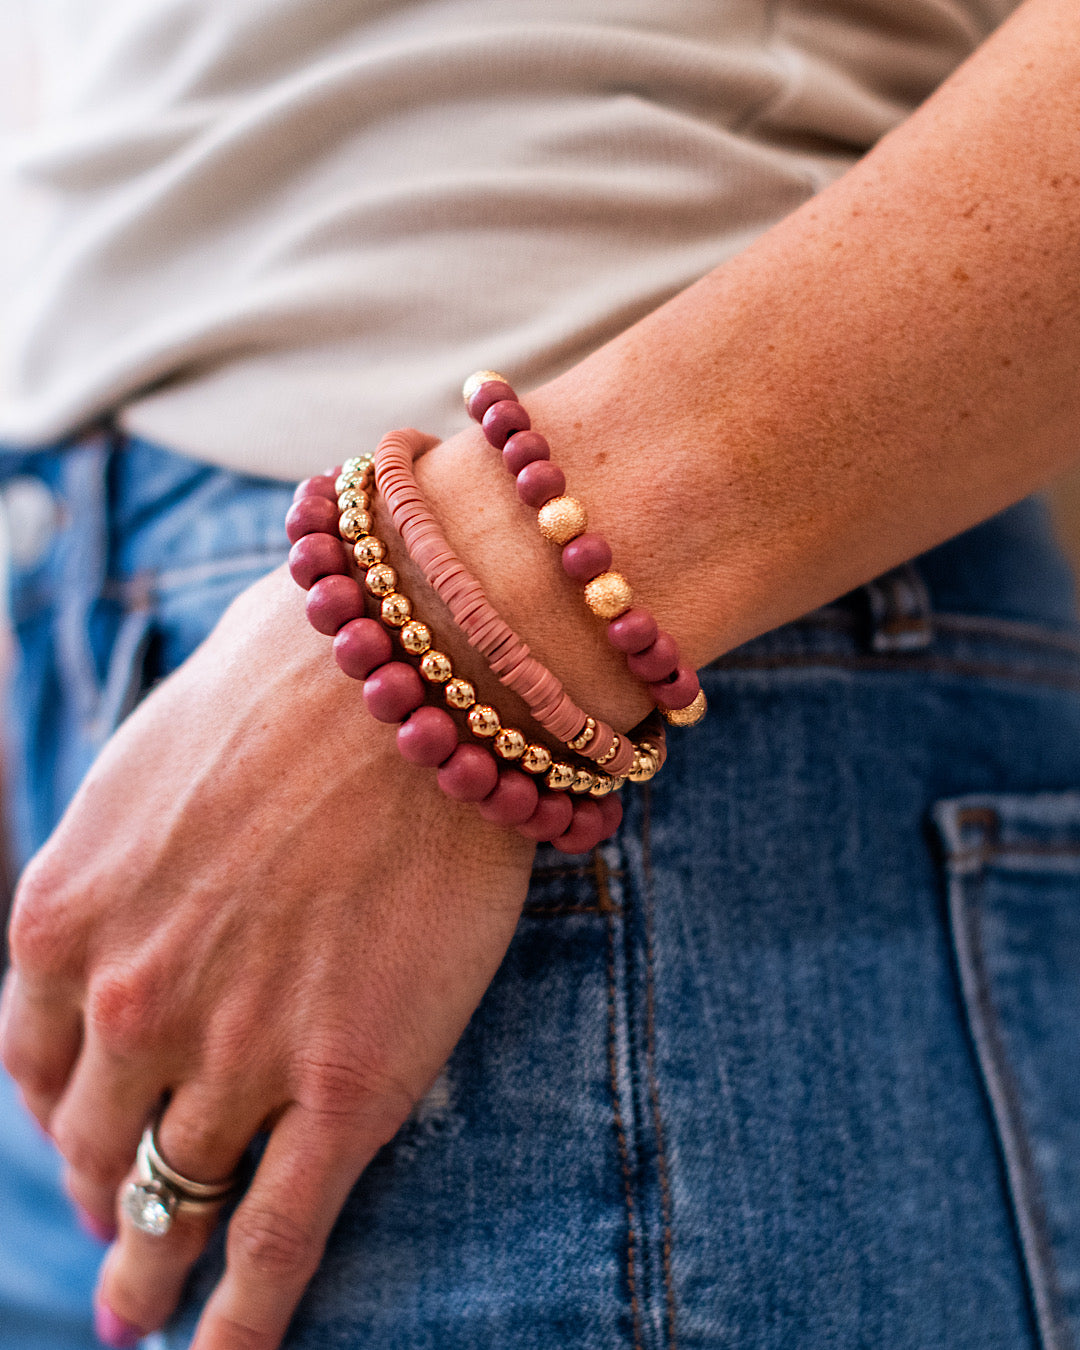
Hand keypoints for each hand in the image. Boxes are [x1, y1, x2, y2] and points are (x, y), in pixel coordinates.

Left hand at [0, 563, 534, 1347]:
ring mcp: (236, 1055)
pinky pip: (278, 1242)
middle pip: (97, 1142)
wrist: (417, 670)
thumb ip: (122, 853)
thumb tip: (139, 891)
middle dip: (106, 1189)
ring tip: (148, 1313)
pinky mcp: (345, 1089)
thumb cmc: (295, 686)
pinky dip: (245, 1321)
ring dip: (156, 1267)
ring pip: (176, 1202)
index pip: (34, 1060)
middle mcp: (130, 1004)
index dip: (59, 1110)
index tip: (88, 1132)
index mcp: (65, 917)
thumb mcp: (151, 760)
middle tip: (124, 1228)